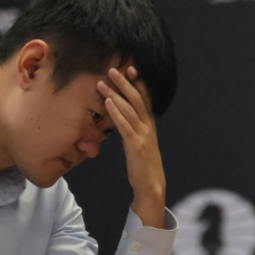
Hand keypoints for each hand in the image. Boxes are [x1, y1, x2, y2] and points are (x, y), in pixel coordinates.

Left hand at [98, 66, 165, 227]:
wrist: (151, 185)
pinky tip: (107, 102)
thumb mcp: (141, 144)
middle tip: (113, 69)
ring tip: (103, 82)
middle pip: (137, 99)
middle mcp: (148, 127)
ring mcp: (143, 135)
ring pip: (130, 109)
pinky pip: (124, 125)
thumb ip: (135, 130)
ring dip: (115, 94)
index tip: (130, 69)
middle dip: (124, 83)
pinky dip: (116, 112)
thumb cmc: (144, 166)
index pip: (145, 99)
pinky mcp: (135, 145)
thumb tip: (125, 119)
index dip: (138, 83)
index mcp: (150, 126)